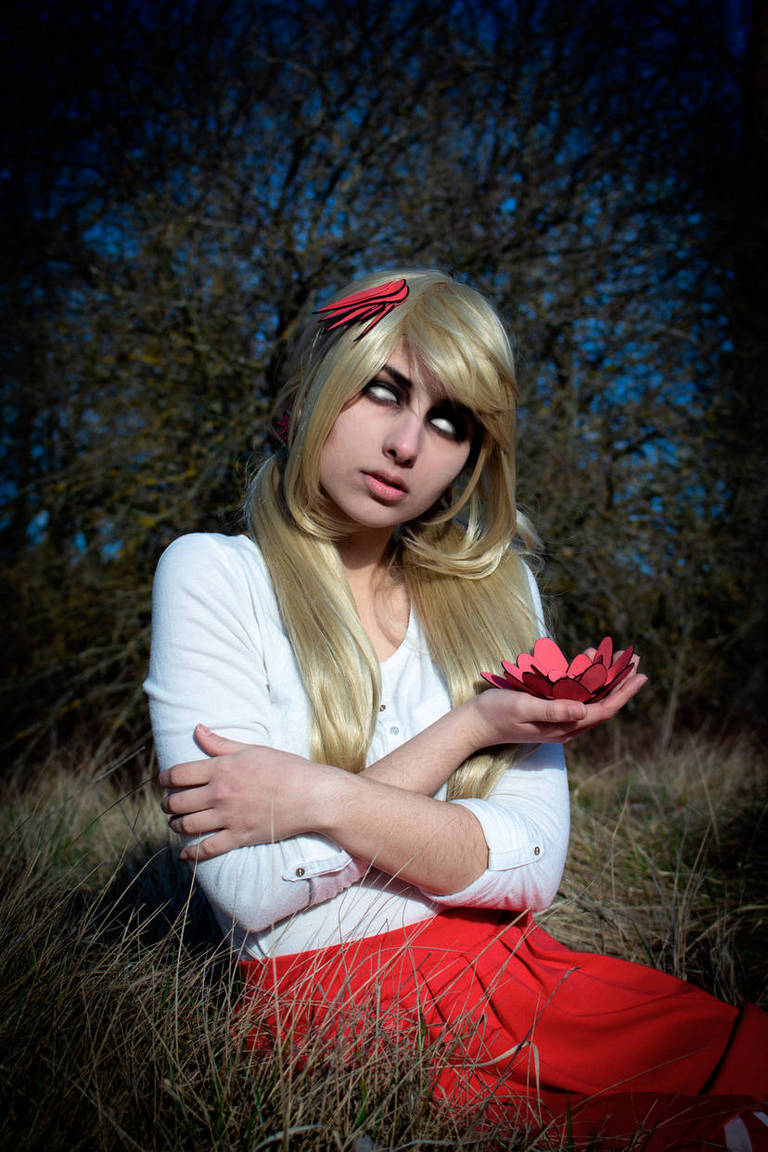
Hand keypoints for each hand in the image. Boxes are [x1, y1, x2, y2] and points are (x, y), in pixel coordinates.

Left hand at [157, 725, 332, 861]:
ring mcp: (228, 817)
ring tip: (175, 823)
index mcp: (221, 768)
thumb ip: (220, 743)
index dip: (164, 778)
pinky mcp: (239, 837)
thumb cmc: (285, 767)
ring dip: (176, 825)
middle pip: (177, 802)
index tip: (162, 781)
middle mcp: (220, 794)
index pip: (178, 774)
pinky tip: (185, 854)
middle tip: (167, 804)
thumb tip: (197, 729)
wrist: (311, 795)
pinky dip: (192, 853)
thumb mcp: (252, 749)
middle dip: (167, 803)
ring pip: (187, 825)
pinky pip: (207, 849)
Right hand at [468, 652, 646, 748]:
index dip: (623, 692)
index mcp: (564, 727)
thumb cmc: (496, 714)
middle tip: (635, 659)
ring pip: (591, 698)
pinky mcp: (550, 712)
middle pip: (603, 704)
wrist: (475, 724)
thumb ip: (553, 710)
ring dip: (605, 677)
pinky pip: (575, 695)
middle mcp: (566, 725)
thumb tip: (584, 711)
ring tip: (617, 656)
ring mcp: (559, 720)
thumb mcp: (523, 707)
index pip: (603, 710)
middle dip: (620, 682)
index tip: (639, 675)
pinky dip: (584, 677)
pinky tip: (586, 659)